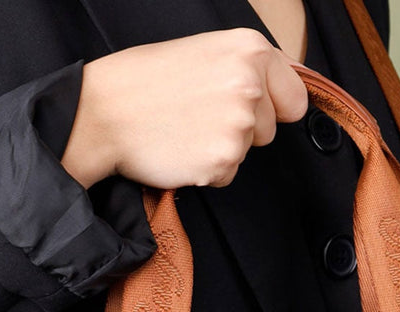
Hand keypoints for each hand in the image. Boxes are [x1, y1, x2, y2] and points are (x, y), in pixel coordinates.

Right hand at [60, 28, 309, 189]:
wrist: (104, 112)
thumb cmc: (147, 81)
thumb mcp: (205, 52)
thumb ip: (248, 70)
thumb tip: (286, 92)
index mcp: (249, 49)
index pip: (294, 99)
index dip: (272, 108)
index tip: (246, 106)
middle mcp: (250, 85)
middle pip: (270, 130)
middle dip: (241, 128)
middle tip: (198, 112)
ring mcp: (237, 126)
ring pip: (247, 152)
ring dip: (222, 148)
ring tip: (186, 127)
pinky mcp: (222, 160)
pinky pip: (228, 174)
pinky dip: (207, 168)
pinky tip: (181, 147)